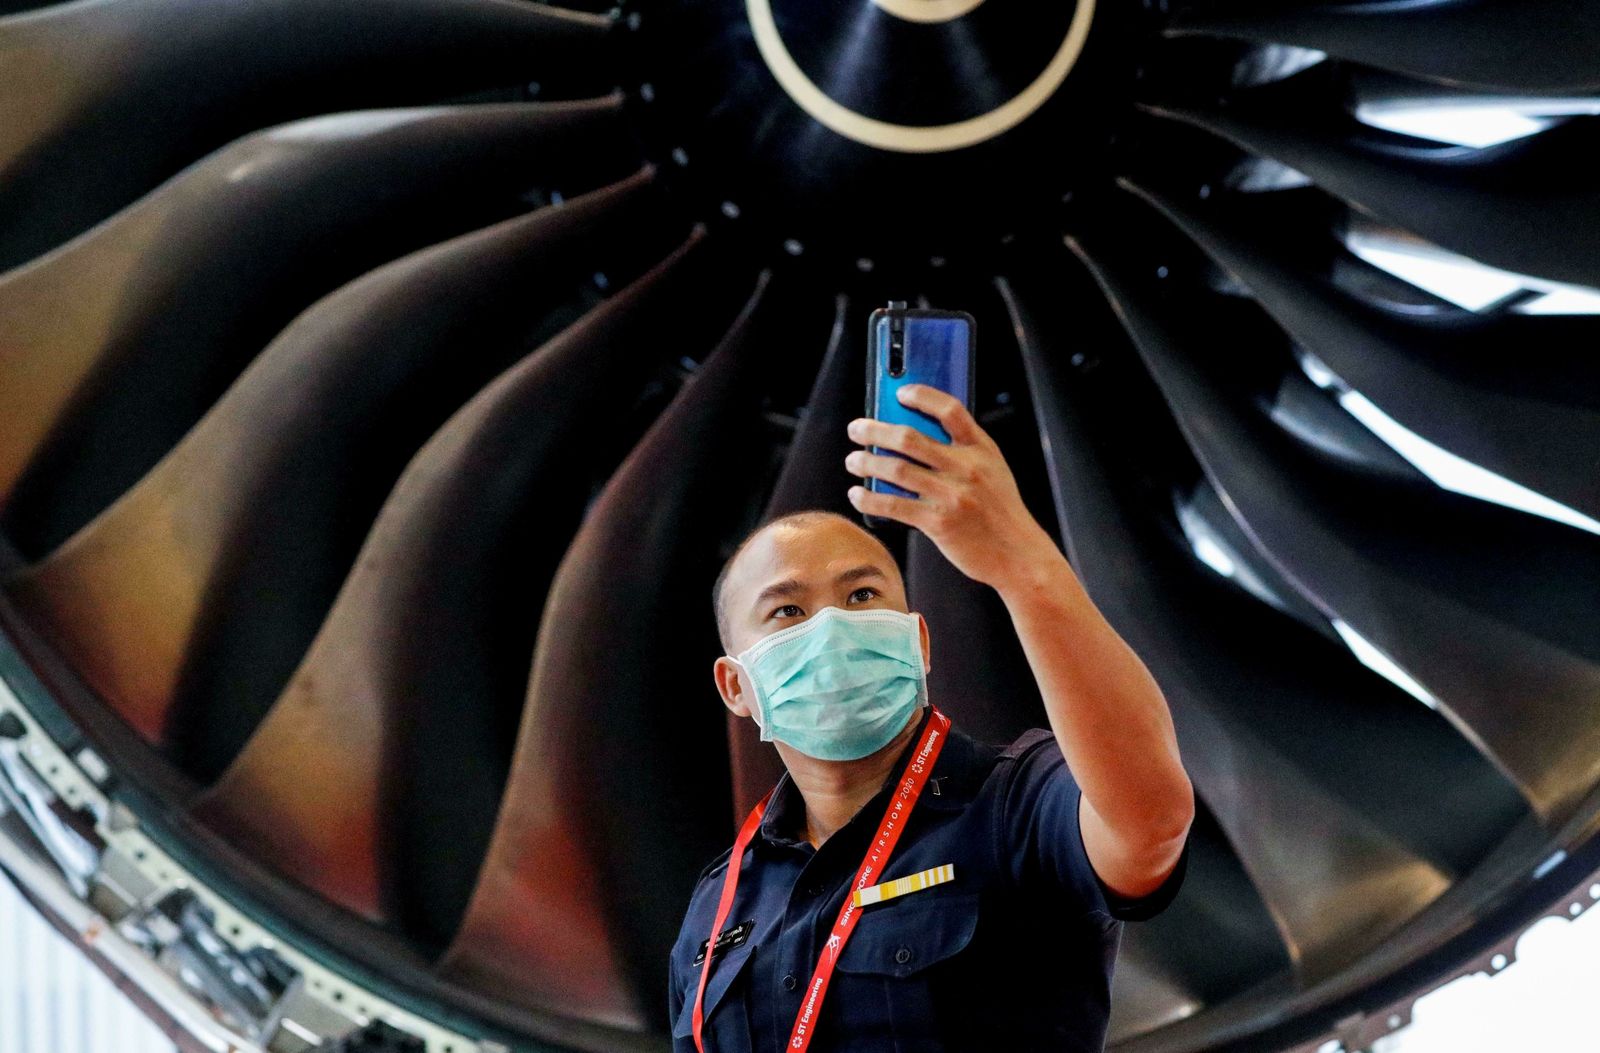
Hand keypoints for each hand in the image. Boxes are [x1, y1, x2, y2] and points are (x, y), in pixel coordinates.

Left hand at [844, 384, 1058, 589]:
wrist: (1018, 554)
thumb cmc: (1000, 511)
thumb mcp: (992, 470)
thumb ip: (963, 451)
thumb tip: (912, 437)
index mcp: (982, 449)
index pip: (951, 410)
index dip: (922, 396)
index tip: (900, 393)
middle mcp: (967, 468)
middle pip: (910, 438)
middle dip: (875, 430)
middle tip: (856, 429)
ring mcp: (952, 495)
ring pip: (896, 469)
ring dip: (867, 462)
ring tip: (853, 461)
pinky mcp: (939, 523)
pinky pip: (894, 505)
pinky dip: (870, 497)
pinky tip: (858, 494)